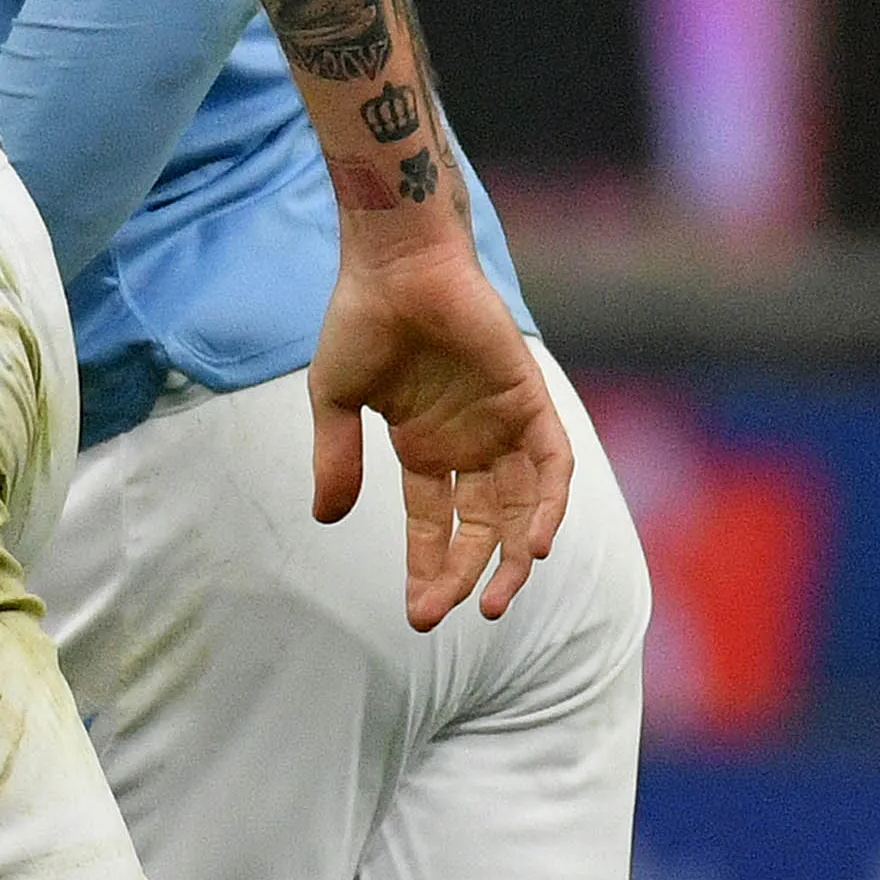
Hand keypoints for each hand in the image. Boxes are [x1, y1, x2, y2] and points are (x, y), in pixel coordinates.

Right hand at [308, 225, 569, 629]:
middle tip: (454, 615)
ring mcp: (502, 423)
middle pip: (482, 526)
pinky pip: (552, 464)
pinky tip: (532, 544)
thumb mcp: (337, 400)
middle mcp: (470, 442)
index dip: (428, 568)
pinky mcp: (528, 399)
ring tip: (497, 597)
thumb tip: (327, 520)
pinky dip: (549, 505)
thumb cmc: (361, 320)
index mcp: (427, 446)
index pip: (436, 523)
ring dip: (514, 555)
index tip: (417, 613)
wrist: (394, 264)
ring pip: (523, 506)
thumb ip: (337, 459)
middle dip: (468, 573)